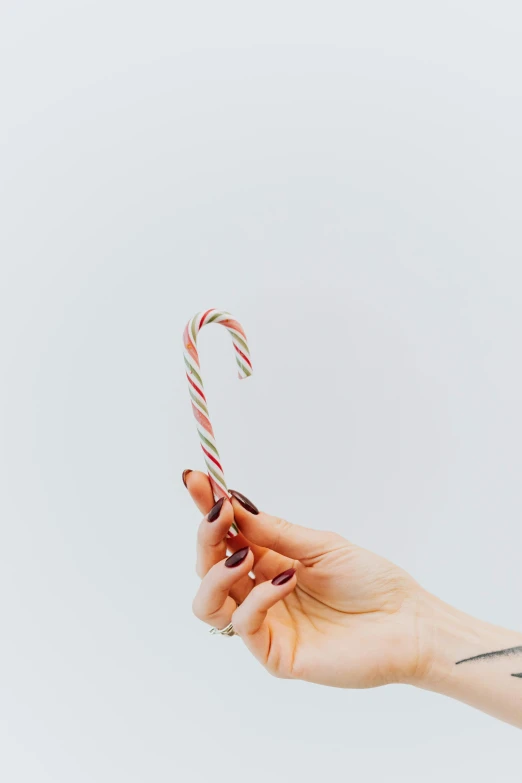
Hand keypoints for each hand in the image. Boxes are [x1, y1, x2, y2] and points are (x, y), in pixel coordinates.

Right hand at [186, 470, 426, 687]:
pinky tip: (285, 581)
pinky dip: (257, 598)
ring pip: (208, 603)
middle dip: (207, 537)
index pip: (225, 536)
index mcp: (269, 563)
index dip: (207, 510)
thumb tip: (234, 503)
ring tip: (242, 554)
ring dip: (216, 572)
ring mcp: (265, 624)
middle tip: (219, 513)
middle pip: (207, 567)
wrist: (407, 624)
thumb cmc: (371, 581)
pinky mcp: (275, 654)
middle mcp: (259, 592)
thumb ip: (275, 532)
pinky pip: (244, 625)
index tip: (196, 479)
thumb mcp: (320, 545)